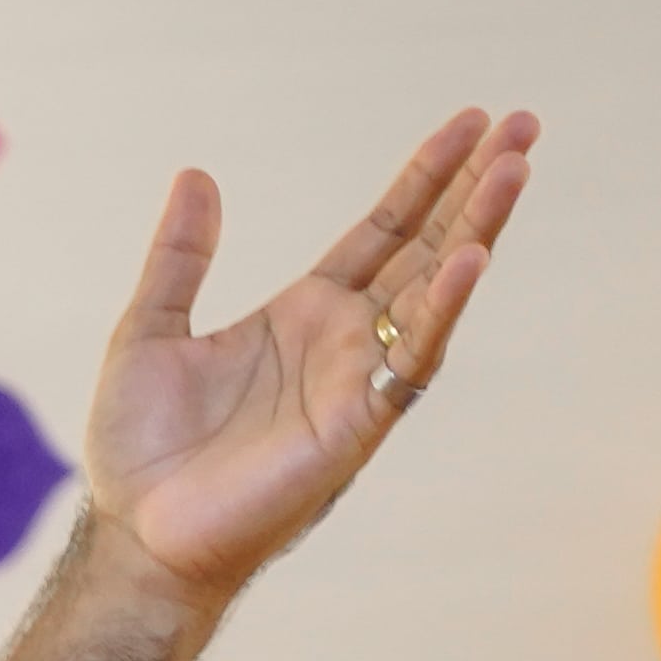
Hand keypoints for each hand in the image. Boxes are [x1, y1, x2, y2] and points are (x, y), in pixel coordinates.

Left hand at [86, 109, 533, 608]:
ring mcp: (356, 382)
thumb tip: (195, 174)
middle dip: (476, 188)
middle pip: (427, 248)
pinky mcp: (355, 427)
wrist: (136, 538)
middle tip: (524, 125)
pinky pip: (409, 362)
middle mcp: (343, 342)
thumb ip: (180, 257)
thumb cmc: (142, 452)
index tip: (472, 123)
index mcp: (304, 314)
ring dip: (478, 230)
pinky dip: (440, 310)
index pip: (384, 230)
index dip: (426, 177)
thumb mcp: (149, 330)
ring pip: (434, 294)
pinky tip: (469, 259)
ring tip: (515, 169)